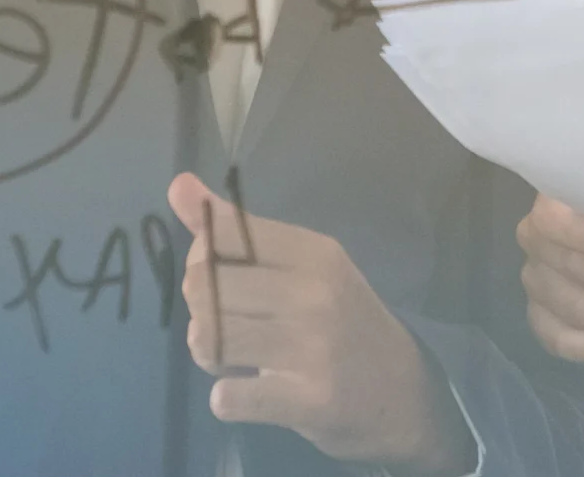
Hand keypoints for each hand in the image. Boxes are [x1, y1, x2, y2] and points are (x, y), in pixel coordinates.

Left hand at [165, 173, 475, 473]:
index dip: (202, 259)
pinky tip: (248, 393)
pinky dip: (226, 398)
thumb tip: (177, 185)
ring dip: (209, 355)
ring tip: (235, 361)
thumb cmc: (344, 323)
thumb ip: (237, 231)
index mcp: (314, 252)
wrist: (406, 394)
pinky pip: (229, 396)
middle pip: (202, 284)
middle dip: (201, 310)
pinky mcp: (309, 400)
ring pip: (208, 338)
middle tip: (231, 327)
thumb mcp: (304, 268)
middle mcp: (314, 291)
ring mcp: (314, 347)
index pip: (221, 232)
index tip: (227, 279)